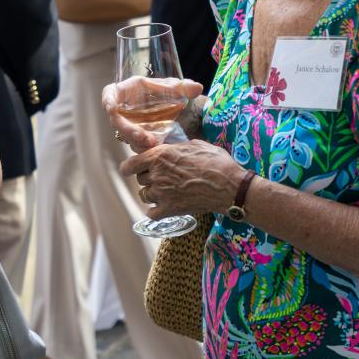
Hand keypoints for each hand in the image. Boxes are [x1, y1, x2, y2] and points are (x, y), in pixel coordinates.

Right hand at [103, 77, 205, 151]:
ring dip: (137, 142)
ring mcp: (129, 124)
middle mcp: (125, 108)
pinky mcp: (136, 136)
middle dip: (129, 130)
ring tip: (154, 144)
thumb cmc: (170, 93)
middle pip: (117, 120)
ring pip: (125, 135)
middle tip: (145, 138)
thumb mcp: (178, 89)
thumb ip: (186, 87)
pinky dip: (143, 147)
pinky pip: (135, 143)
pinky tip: (155, 148)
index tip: (111, 108)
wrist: (177, 110)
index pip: (110, 93)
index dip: (107, 100)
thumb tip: (197, 88)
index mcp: (130, 90)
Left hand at [120, 138, 241, 217]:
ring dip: (152, 193)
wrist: (229, 186)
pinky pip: (151, 213)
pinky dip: (155, 210)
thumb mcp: (195, 145)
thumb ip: (177, 148)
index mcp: (160, 156)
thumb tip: (171, 148)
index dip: (129, 167)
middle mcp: (157, 175)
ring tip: (165, 191)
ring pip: (144, 195)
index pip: (130, 164)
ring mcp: (162, 194)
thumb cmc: (216, 162)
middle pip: (140, 179)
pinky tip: (164, 206)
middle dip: (149, 177)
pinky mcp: (170, 210)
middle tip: (163, 177)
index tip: (131, 169)